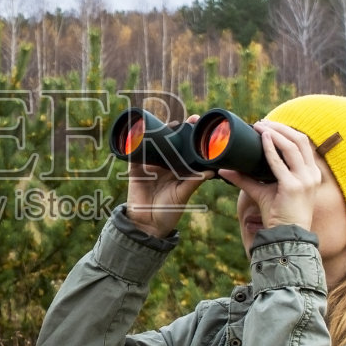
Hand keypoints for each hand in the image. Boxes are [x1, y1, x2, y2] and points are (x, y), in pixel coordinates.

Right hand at [124, 122, 212, 237]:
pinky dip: (135, 143)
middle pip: (170, 142)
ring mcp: (149, 165)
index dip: (191, 136)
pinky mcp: (135, 170)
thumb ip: (194, 182)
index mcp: (177, 169)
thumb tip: (211, 171)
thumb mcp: (183, 195)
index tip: (198, 124)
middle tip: (189, 120)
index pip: (185, 149)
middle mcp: (164, 165)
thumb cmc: (169, 212)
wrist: (147, 224)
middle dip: (178, 130)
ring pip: (154, 144)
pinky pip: (134, 153)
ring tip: (168, 124)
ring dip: (159, 132)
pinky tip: (139, 132)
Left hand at [221, 120, 325, 231]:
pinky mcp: (293, 187)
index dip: (287, 131)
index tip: (269, 125)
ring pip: (293, 146)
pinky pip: (280, 163)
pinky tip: (263, 138)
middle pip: (300, 140)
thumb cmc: (278, 215)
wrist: (286, 236)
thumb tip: (224, 170)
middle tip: (263, 122)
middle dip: (281, 127)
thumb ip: (246, 179)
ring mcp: (305, 180)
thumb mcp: (262, 192)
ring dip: (275, 133)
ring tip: (260, 126)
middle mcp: (311, 174)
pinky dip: (271, 148)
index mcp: (310, 173)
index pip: (303, 144)